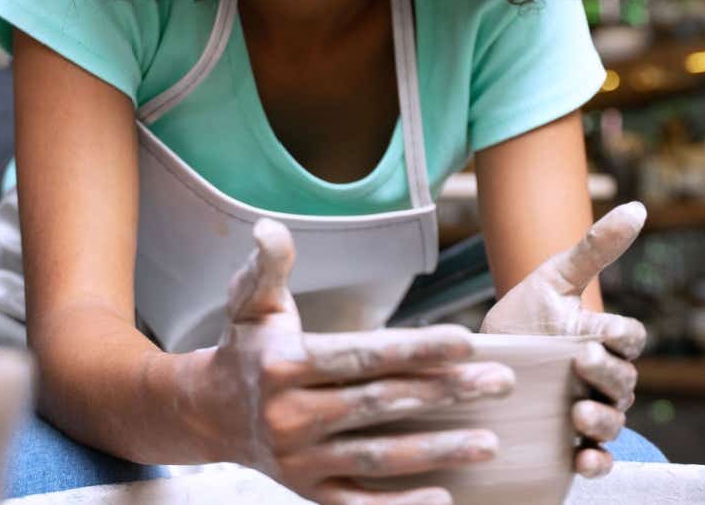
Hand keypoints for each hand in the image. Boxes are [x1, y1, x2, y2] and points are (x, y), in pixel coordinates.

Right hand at [202, 219, 515, 503]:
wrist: (205, 415)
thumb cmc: (245, 349)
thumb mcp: (250, 302)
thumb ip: (268, 266)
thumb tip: (269, 227)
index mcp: (285, 366)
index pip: (361, 356)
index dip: (415, 349)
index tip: (467, 340)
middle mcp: (292, 416)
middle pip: (380, 405)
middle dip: (444, 393)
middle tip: (499, 382)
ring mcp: (301, 460)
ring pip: (378, 459)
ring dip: (438, 452)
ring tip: (490, 443)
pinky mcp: (309, 492)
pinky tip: (446, 498)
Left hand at [478, 201, 647, 479]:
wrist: (480, 358)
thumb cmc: (524, 316)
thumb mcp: (553, 277)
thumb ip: (595, 247)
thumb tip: (637, 208)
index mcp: (602, 337)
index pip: (629, 338)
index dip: (620, 336)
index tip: (598, 333)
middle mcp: (601, 377)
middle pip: (623, 379)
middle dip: (606, 374)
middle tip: (579, 362)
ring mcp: (588, 411)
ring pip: (613, 420)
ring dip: (603, 421)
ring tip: (578, 415)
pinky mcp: (571, 445)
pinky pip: (597, 460)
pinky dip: (596, 463)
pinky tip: (582, 460)